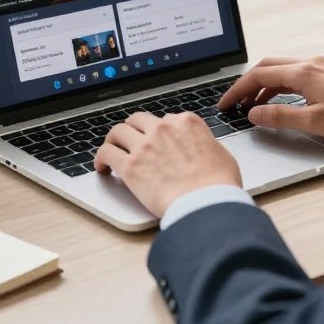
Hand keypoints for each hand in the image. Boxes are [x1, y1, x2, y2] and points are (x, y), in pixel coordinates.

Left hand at [94, 112, 241, 218]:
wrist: (206, 204)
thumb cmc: (218, 185)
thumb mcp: (222, 155)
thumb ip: (206, 144)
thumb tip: (202, 148)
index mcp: (187, 123)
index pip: (166, 119)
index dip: (159, 130)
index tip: (156, 139)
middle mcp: (163, 129)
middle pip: (139, 120)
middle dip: (134, 128)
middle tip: (130, 139)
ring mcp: (145, 146)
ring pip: (118, 131)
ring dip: (114, 140)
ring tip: (111, 149)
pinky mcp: (130, 166)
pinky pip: (107, 153)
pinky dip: (101, 158)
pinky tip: (101, 166)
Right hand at [219, 56, 323, 140]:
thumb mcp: (313, 121)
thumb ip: (279, 116)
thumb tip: (253, 114)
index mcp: (302, 72)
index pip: (259, 75)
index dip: (238, 90)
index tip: (226, 103)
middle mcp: (309, 63)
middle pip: (267, 66)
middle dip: (247, 84)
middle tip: (235, 102)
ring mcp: (319, 65)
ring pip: (281, 69)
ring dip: (264, 85)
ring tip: (254, 105)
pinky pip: (295, 72)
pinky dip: (280, 84)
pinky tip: (281, 99)